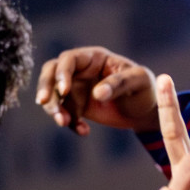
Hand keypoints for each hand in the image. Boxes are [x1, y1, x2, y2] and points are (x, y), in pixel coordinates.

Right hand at [34, 46, 156, 134]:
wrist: (144, 111)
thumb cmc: (145, 89)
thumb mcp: (139, 81)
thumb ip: (119, 84)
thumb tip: (97, 93)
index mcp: (94, 57)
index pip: (69, 59)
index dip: (62, 73)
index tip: (64, 91)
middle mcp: (81, 70)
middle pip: (51, 72)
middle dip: (45, 87)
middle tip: (43, 103)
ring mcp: (76, 88)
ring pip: (53, 94)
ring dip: (54, 109)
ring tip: (64, 123)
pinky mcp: (76, 106)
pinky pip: (64, 113)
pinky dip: (69, 123)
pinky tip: (84, 131)